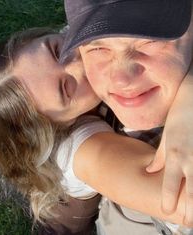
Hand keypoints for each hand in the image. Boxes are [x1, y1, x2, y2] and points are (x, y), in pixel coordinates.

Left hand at [146, 69, 192, 225]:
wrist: (192, 99)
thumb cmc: (178, 118)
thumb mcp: (166, 137)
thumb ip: (159, 157)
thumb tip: (150, 171)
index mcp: (174, 155)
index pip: (170, 182)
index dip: (168, 198)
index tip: (167, 210)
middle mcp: (189, 157)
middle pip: (192, 188)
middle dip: (191, 206)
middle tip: (189, 218)